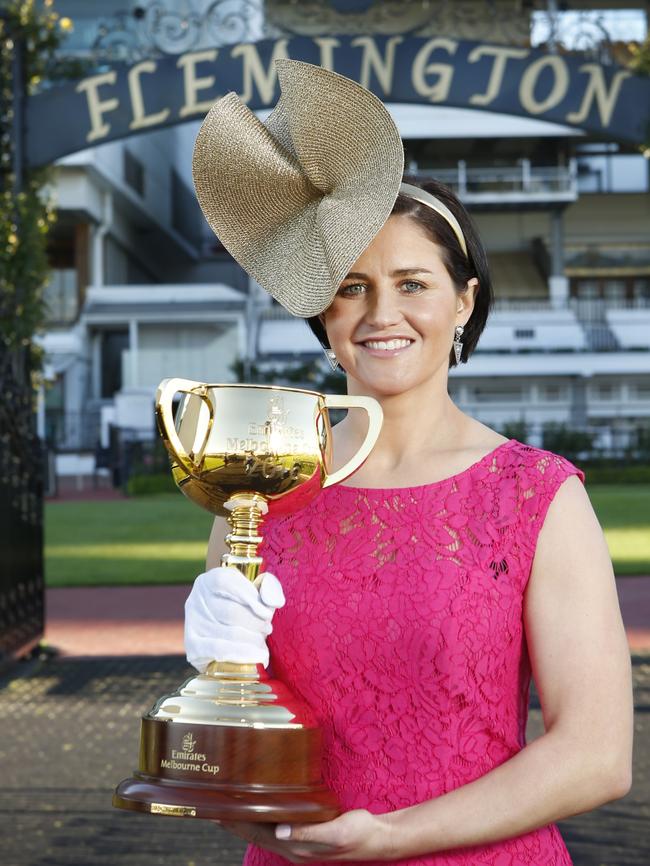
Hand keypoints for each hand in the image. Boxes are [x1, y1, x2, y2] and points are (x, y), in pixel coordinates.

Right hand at [184, 566, 284, 670]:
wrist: (221, 630)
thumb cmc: (243, 606)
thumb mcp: (256, 590)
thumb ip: (269, 588)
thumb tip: (274, 602)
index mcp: (211, 579)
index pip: (228, 583)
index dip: (251, 597)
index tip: (267, 613)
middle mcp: (196, 599)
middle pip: (231, 612)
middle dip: (255, 622)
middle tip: (267, 629)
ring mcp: (193, 623)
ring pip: (228, 633)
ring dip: (252, 640)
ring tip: (262, 642)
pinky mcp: (192, 646)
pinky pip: (219, 650)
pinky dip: (242, 653)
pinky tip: (258, 655)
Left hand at [216, 810, 397, 862]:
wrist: (378, 839)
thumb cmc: (358, 833)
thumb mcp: (335, 832)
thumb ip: (307, 832)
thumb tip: (280, 829)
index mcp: (295, 847)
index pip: (257, 834)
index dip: (236, 824)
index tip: (217, 812)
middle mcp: (292, 846)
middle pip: (255, 833)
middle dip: (234, 822)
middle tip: (213, 805)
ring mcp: (297, 842)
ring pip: (263, 830)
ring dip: (245, 820)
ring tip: (228, 807)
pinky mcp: (305, 833)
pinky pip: (275, 825)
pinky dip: (261, 817)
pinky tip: (259, 808)